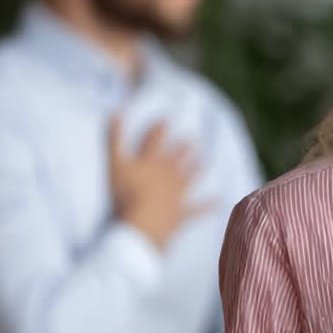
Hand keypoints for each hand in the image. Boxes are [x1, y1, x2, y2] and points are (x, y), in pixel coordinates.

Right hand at [108, 116, 206, 250]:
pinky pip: (197, 209)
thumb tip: (114, 109)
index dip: (158, 130)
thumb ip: (114, 138)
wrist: (142, 223)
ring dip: (196, 169)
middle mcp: (166, 175)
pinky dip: (208, 205)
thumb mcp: (114, 163)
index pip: (153, 142)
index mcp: (150, 162)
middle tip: (191, 140)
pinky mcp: (180, 213)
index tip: (166, 120)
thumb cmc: (125, 194)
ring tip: (205, 162)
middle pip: (176, 158)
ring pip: (189, 178)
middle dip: (183, 148)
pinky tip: (219, 200)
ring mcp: (176, 194)